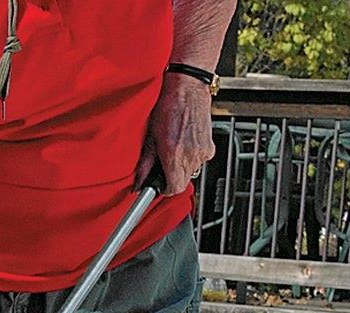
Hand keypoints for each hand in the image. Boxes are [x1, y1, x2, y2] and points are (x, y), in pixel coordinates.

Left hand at [136, 72, 215, 195]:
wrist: (188, 86)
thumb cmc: (169, 105)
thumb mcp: (151, 137)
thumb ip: (145, 164)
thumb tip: (140, 182)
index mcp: (175, 155)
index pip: (173, 189)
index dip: (164, 189)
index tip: (158, 184)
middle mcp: (191, 155)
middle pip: (182, 181)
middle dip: (171, 176)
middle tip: (163, 162)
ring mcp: (203, 150)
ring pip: (191, 172)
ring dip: (181, 166)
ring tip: (174, 147)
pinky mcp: (210, 145)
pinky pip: (199, 160)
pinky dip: (191, 156)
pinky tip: (184, 142)